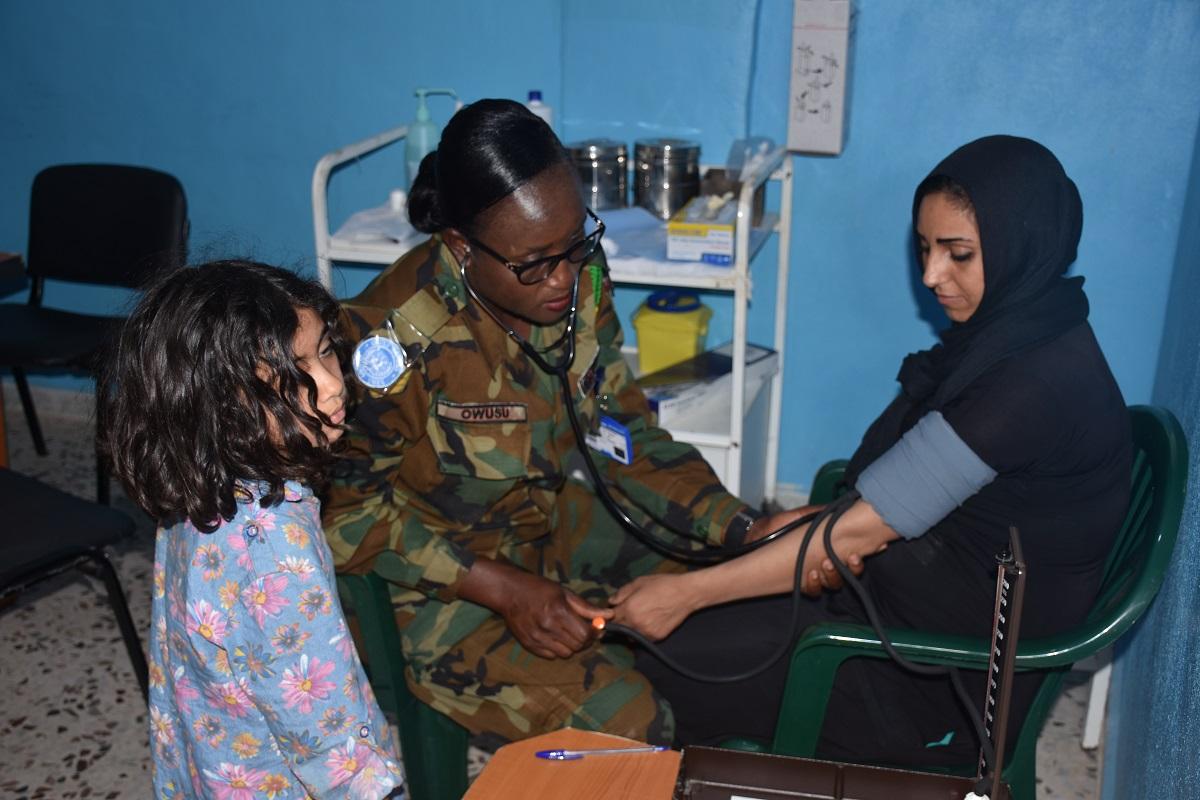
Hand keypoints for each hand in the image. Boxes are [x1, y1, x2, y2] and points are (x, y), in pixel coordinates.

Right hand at [500, 573, 612, 658]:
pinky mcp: (528, 645)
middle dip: (585, 640)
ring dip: (572, 646)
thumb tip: (609, 616)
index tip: (595, 628)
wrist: (510, 592)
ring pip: (565, 654)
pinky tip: (555, 637)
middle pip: (577, 646)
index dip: (594, 633)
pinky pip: (551, 655)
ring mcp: (537, 638)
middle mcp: (547, 627)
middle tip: (584, 632)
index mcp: (558, 612)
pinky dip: (557, 649)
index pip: (585, 634)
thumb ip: (587, 608)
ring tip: (569, 634)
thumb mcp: (565, 593)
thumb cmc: (539, 589)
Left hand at [611, 573, 700, 641]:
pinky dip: (642, 631)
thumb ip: (622, 593)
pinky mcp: (657, 638)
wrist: (685, 594)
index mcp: (629, 609)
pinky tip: (650, 621)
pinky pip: (643, 637)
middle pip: (619, 628)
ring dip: (630, 628)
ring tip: (640, 617)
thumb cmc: (663, 584)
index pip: (612, 617)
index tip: (613, 612)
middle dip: (620, 621)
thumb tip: (611, 601)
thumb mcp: (639, 582)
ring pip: (630, 634)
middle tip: (627, 613)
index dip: (611, 614)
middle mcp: (635, 623)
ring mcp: (646, 632)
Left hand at [751, 505, 868, 595]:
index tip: (869, 549)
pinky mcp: (800, 582)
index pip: (852, 555)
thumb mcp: (801, 515)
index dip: (861, 556)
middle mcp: (825, 563)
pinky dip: (815, 585)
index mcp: (829, 547)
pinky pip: (813, 591)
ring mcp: (813, 574)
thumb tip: (840, 508)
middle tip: (849, 557)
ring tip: (825, 563)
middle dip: (852, 568)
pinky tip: (811, 574)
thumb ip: (819, 513)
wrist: (757, 535)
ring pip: (833, 583)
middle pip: (848, 574)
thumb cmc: (779, 524)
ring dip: (833, 576)